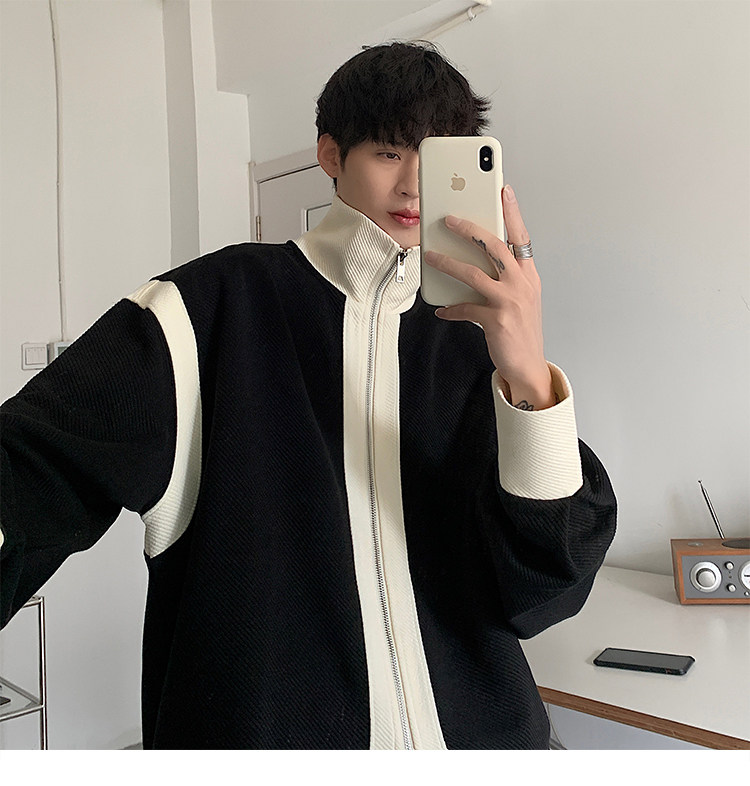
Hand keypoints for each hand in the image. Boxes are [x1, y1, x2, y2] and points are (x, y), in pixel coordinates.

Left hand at [423, 185, 554, 409]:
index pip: (520, 237)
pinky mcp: (496, 320)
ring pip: (473, 273)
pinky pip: (465, 308)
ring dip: (448, 262)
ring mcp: (509, 301)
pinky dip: (451, 308)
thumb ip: (505, 277)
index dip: (512, 212)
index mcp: (528, 275)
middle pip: (493, 246)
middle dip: (468, 229)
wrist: (527, 364)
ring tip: (430, 256)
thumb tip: (474, 260)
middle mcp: (521, 284)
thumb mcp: (520, 298)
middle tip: (448, 219)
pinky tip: (441, 310)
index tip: (503, 190)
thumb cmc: (520, 329)